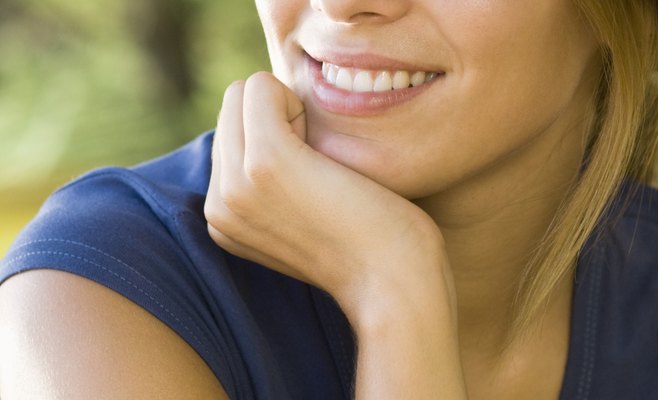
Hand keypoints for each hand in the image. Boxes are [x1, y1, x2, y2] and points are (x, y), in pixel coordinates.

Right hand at [204, 73, 452, 320]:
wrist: (393, 285)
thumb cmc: (366, 243)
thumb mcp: (298, 216)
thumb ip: (267, 182)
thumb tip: (264, 125)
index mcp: (221, 217)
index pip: (229, 130)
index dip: (277, 136)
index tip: (311, 181)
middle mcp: (216, 204)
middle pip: (232, 105)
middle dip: (279, 119)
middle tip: (319, 173)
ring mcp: (235, 184)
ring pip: (244, 92)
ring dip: (290, 114)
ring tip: (321, 170)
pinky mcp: (264, 162)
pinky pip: (261, 87)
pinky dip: (297, 102)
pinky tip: (323, 155)